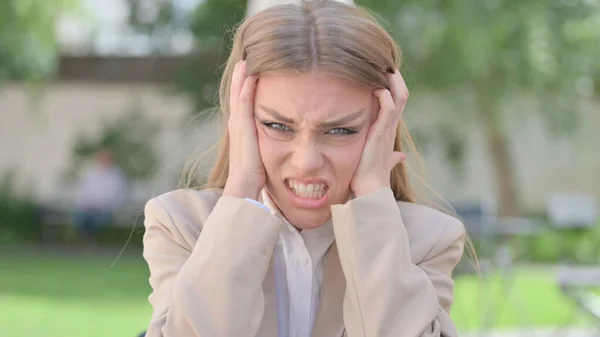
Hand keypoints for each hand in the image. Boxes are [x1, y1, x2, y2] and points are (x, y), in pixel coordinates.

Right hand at [222, 61, 264, 199]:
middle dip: (240, 78)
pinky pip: (244, 102)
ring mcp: (238, 124)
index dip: (244, 89)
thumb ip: (267, 145)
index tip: (250, 73)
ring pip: (238, 94)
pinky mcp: (242, 127)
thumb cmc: (255, 175)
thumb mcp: (261, 154)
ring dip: (241, 77)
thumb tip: (282, 143)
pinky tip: (250, 74)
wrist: (244, 185)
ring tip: (245, 61)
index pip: (242, 104)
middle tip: (244, 60)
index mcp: (241, 130)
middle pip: (237, 95)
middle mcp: (237, 124)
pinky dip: (245, 87)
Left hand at [350, 70, 407, 196]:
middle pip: (401, 96)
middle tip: (387, 63)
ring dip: (393, 82)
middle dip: (395, 79)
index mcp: (389, 131)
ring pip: (399, 98)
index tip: (385, 73)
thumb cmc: (371, 177)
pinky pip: (389, 108)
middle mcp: (390, 128)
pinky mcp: (381, 134)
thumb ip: (390, 157)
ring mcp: (387, 130)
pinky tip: (378, 88)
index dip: (394, 87)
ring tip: (385, 68)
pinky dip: (385, 95)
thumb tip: (399, 157)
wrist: (371, 190)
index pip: (397, 103)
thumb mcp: (381, 162)